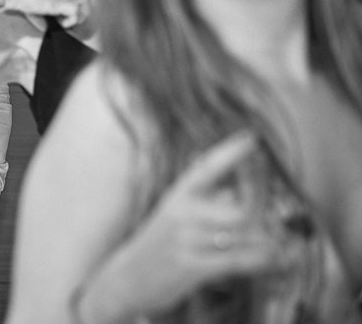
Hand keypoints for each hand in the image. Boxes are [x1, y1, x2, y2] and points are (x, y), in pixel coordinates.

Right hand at [0, 0, 89, 25]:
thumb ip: (32, 6)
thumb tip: (38, 22)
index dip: (68, 0)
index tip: (62, 11)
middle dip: (79, 5)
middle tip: (71, 17)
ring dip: (79, 12)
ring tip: (70, 21)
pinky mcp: (58, 2)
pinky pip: (75, 11)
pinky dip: (72, 20)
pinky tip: (63, 25)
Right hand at [82, 132, 298, 320]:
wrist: (127, 277)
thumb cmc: (159, 243)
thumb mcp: (175, 213)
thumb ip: (206, 201)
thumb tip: (244, 190)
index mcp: (178, 194)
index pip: (206, 167)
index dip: (230, 152)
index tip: (252, 138)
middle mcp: (181, 213)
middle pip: (239, 208)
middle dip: (266, 214)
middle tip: (283, 218)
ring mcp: (186, 240)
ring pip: (242, 236)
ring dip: (270, 241)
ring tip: (287, 243)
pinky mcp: (191, 267)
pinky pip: (236, 261)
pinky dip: (261, 261)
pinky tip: (273, 260)